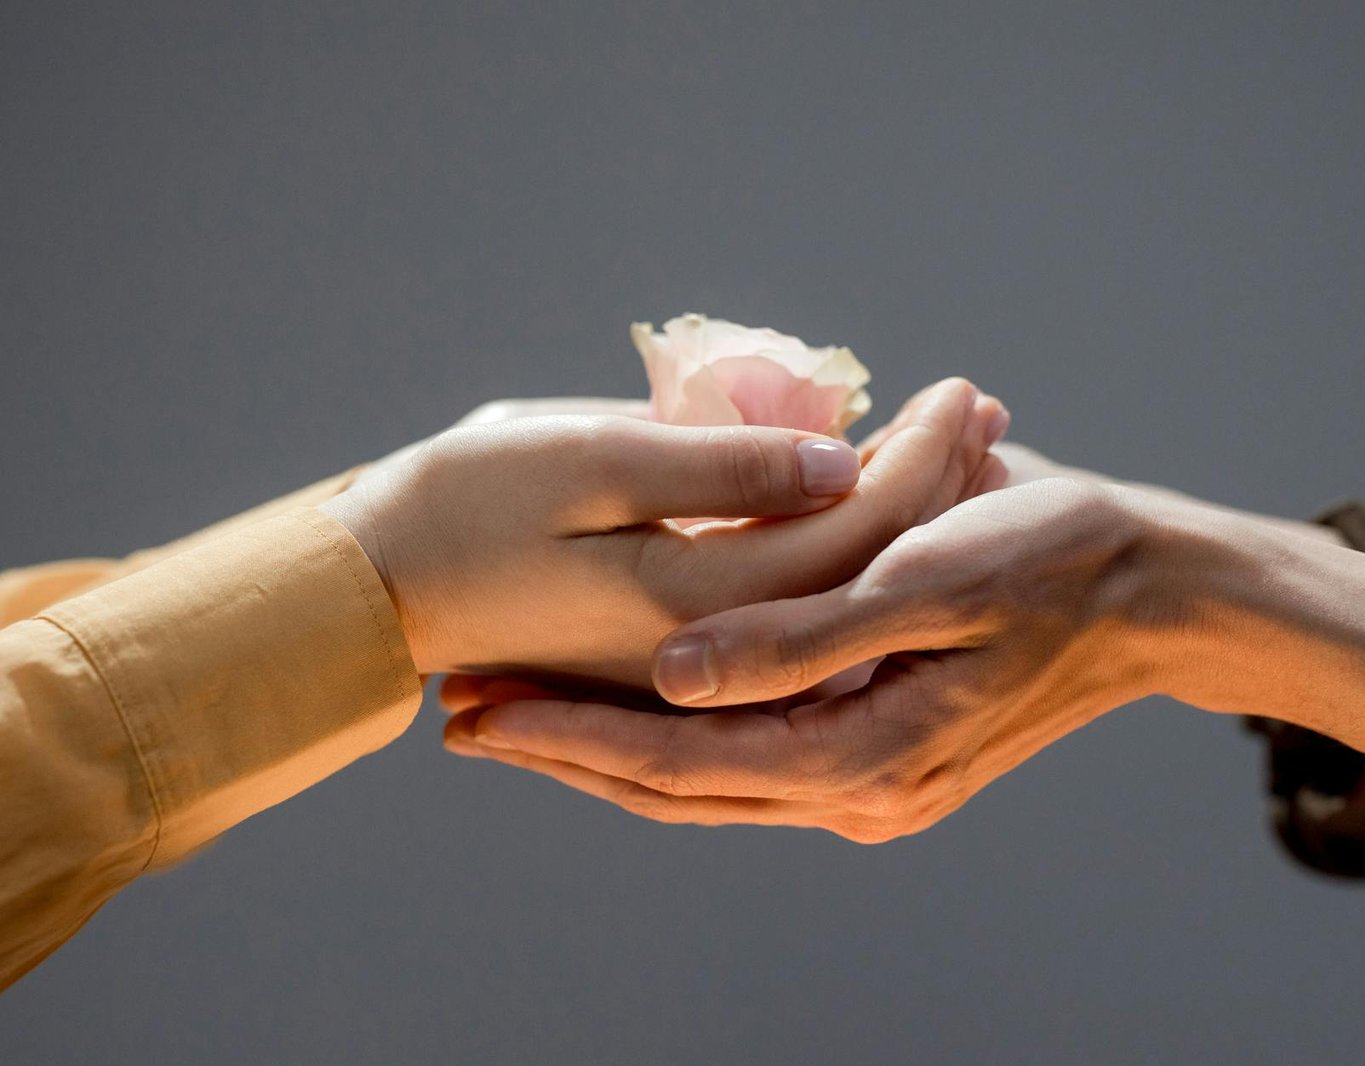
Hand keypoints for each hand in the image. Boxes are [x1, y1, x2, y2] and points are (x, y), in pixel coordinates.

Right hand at [321, 378, 1006, 680]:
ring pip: (832, 599)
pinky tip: (869, 505)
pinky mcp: (672, 655)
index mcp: (699, 606)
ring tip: (956, 450)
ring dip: (894, 524)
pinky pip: (787, 613)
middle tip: (983, 413)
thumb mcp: (586, 459)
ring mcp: (694, 665)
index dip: (918, 462)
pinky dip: (837, 556)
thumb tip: (842, 463)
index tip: (965, 392)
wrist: (373, 585)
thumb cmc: (461, 504)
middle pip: (860, 576)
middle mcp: (716, 654)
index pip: (852, 538)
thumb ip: (720, 472)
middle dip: (928, 490)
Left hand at [451, 474, 1364, 837]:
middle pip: (674, 788)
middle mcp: (858, 795)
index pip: (677, 762)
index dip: (566, 737)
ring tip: (512, 713)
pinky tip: (623, 704)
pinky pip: (750, 764)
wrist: (1152, 591)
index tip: (473, 708)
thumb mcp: (929, 577)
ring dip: (605, 747)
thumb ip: (800, 636)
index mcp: (864, 758)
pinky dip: (675, 738)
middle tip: (460, 715)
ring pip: (704, 782)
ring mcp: (870, 787)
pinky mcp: (880, 757)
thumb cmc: (1053, 561)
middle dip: (563, 751)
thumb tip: (674, 676)